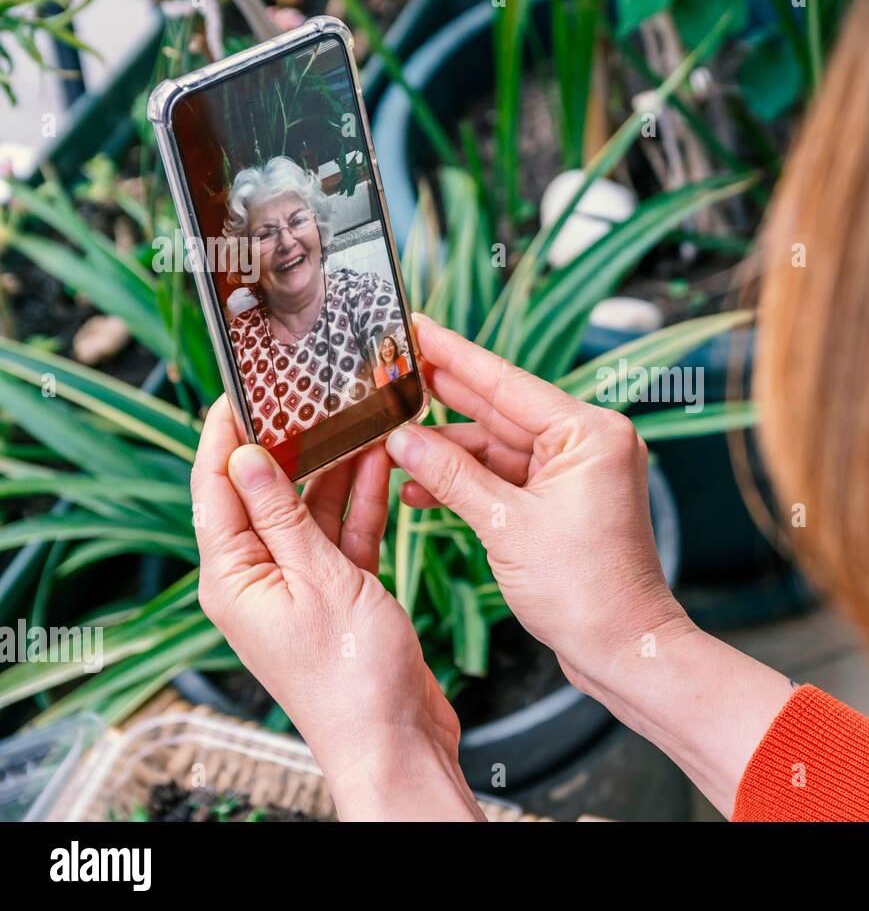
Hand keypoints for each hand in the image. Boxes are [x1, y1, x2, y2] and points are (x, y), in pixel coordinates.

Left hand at [191, 395, 481, 819]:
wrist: (396, 736)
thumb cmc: (351, 676)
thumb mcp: (316, 579)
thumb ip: (282, 515)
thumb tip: (243, 458)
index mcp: (232, 578)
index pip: (215, 490)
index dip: (224, 437)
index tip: (241, 390)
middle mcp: (259, 579)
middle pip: (265, 494)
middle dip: (290, 446)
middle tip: (311, 395)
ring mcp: (301, 586)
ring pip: (310, 510)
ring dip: (335, 470)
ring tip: (355, 420)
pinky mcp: (341, 592)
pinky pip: (343, 534)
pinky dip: (361, 503)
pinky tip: (380, 466)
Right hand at [384, 314, 692, 693]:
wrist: (622, 649)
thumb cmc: (584, 592)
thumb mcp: (507, 527)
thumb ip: (452, 477)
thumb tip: (404, 439)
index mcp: (590, 434)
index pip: (508, 382)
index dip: (455, 355)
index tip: (416, 328)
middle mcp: (589, 444)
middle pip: (501, 411)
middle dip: (444, 400)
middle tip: (391, 374)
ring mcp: (577, 473)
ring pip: (499, 448)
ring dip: (448, 452)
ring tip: (391, 445)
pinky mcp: (564, 502)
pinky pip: (508, 479)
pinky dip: (468, 484)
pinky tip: (420, 487)